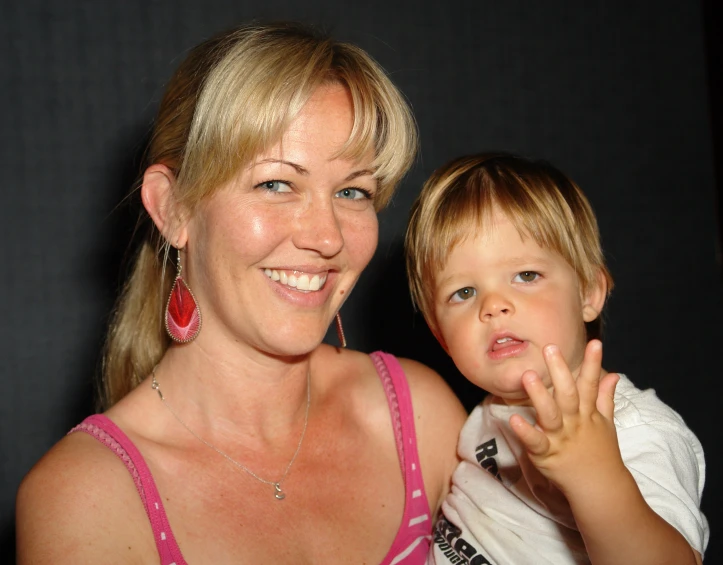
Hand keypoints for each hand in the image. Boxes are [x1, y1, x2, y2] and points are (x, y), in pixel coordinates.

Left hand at [509, 340, 623, 495]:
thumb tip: (614, 374)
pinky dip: (525, 431)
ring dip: (539, 395)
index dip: (593, 363)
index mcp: (587, 413)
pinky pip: (535, 442)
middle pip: (568, 394)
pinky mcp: (546, 454)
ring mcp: (561, 438)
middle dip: (560, 370)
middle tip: (549, 347)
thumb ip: (605, 397)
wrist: (600, 488)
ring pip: (550, 414)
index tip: (595, 342)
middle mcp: (575, 422)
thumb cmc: (600, 452)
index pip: (591, 384)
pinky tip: (513, 419)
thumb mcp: (606, 423)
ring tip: (527, 375)